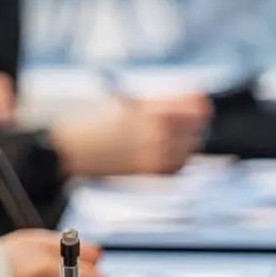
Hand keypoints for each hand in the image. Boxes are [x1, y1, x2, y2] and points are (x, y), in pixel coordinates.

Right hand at [50, 93, 210, 178]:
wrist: (75, 151)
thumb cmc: (98, 125)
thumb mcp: (130, 105)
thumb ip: (161, 105)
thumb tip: (192, 103)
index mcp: (154, 111)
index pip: (197, 106)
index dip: (200, 104)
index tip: (199, 104)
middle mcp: (160, 133)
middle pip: (198, 127)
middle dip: (193, 124)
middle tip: (183, 122)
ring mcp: (158, 154)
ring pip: (191, 149)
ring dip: (185, 142)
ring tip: (167, 139)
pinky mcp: (153, 172)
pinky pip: (177, 166)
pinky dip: (175, 159)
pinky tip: (161, 153)